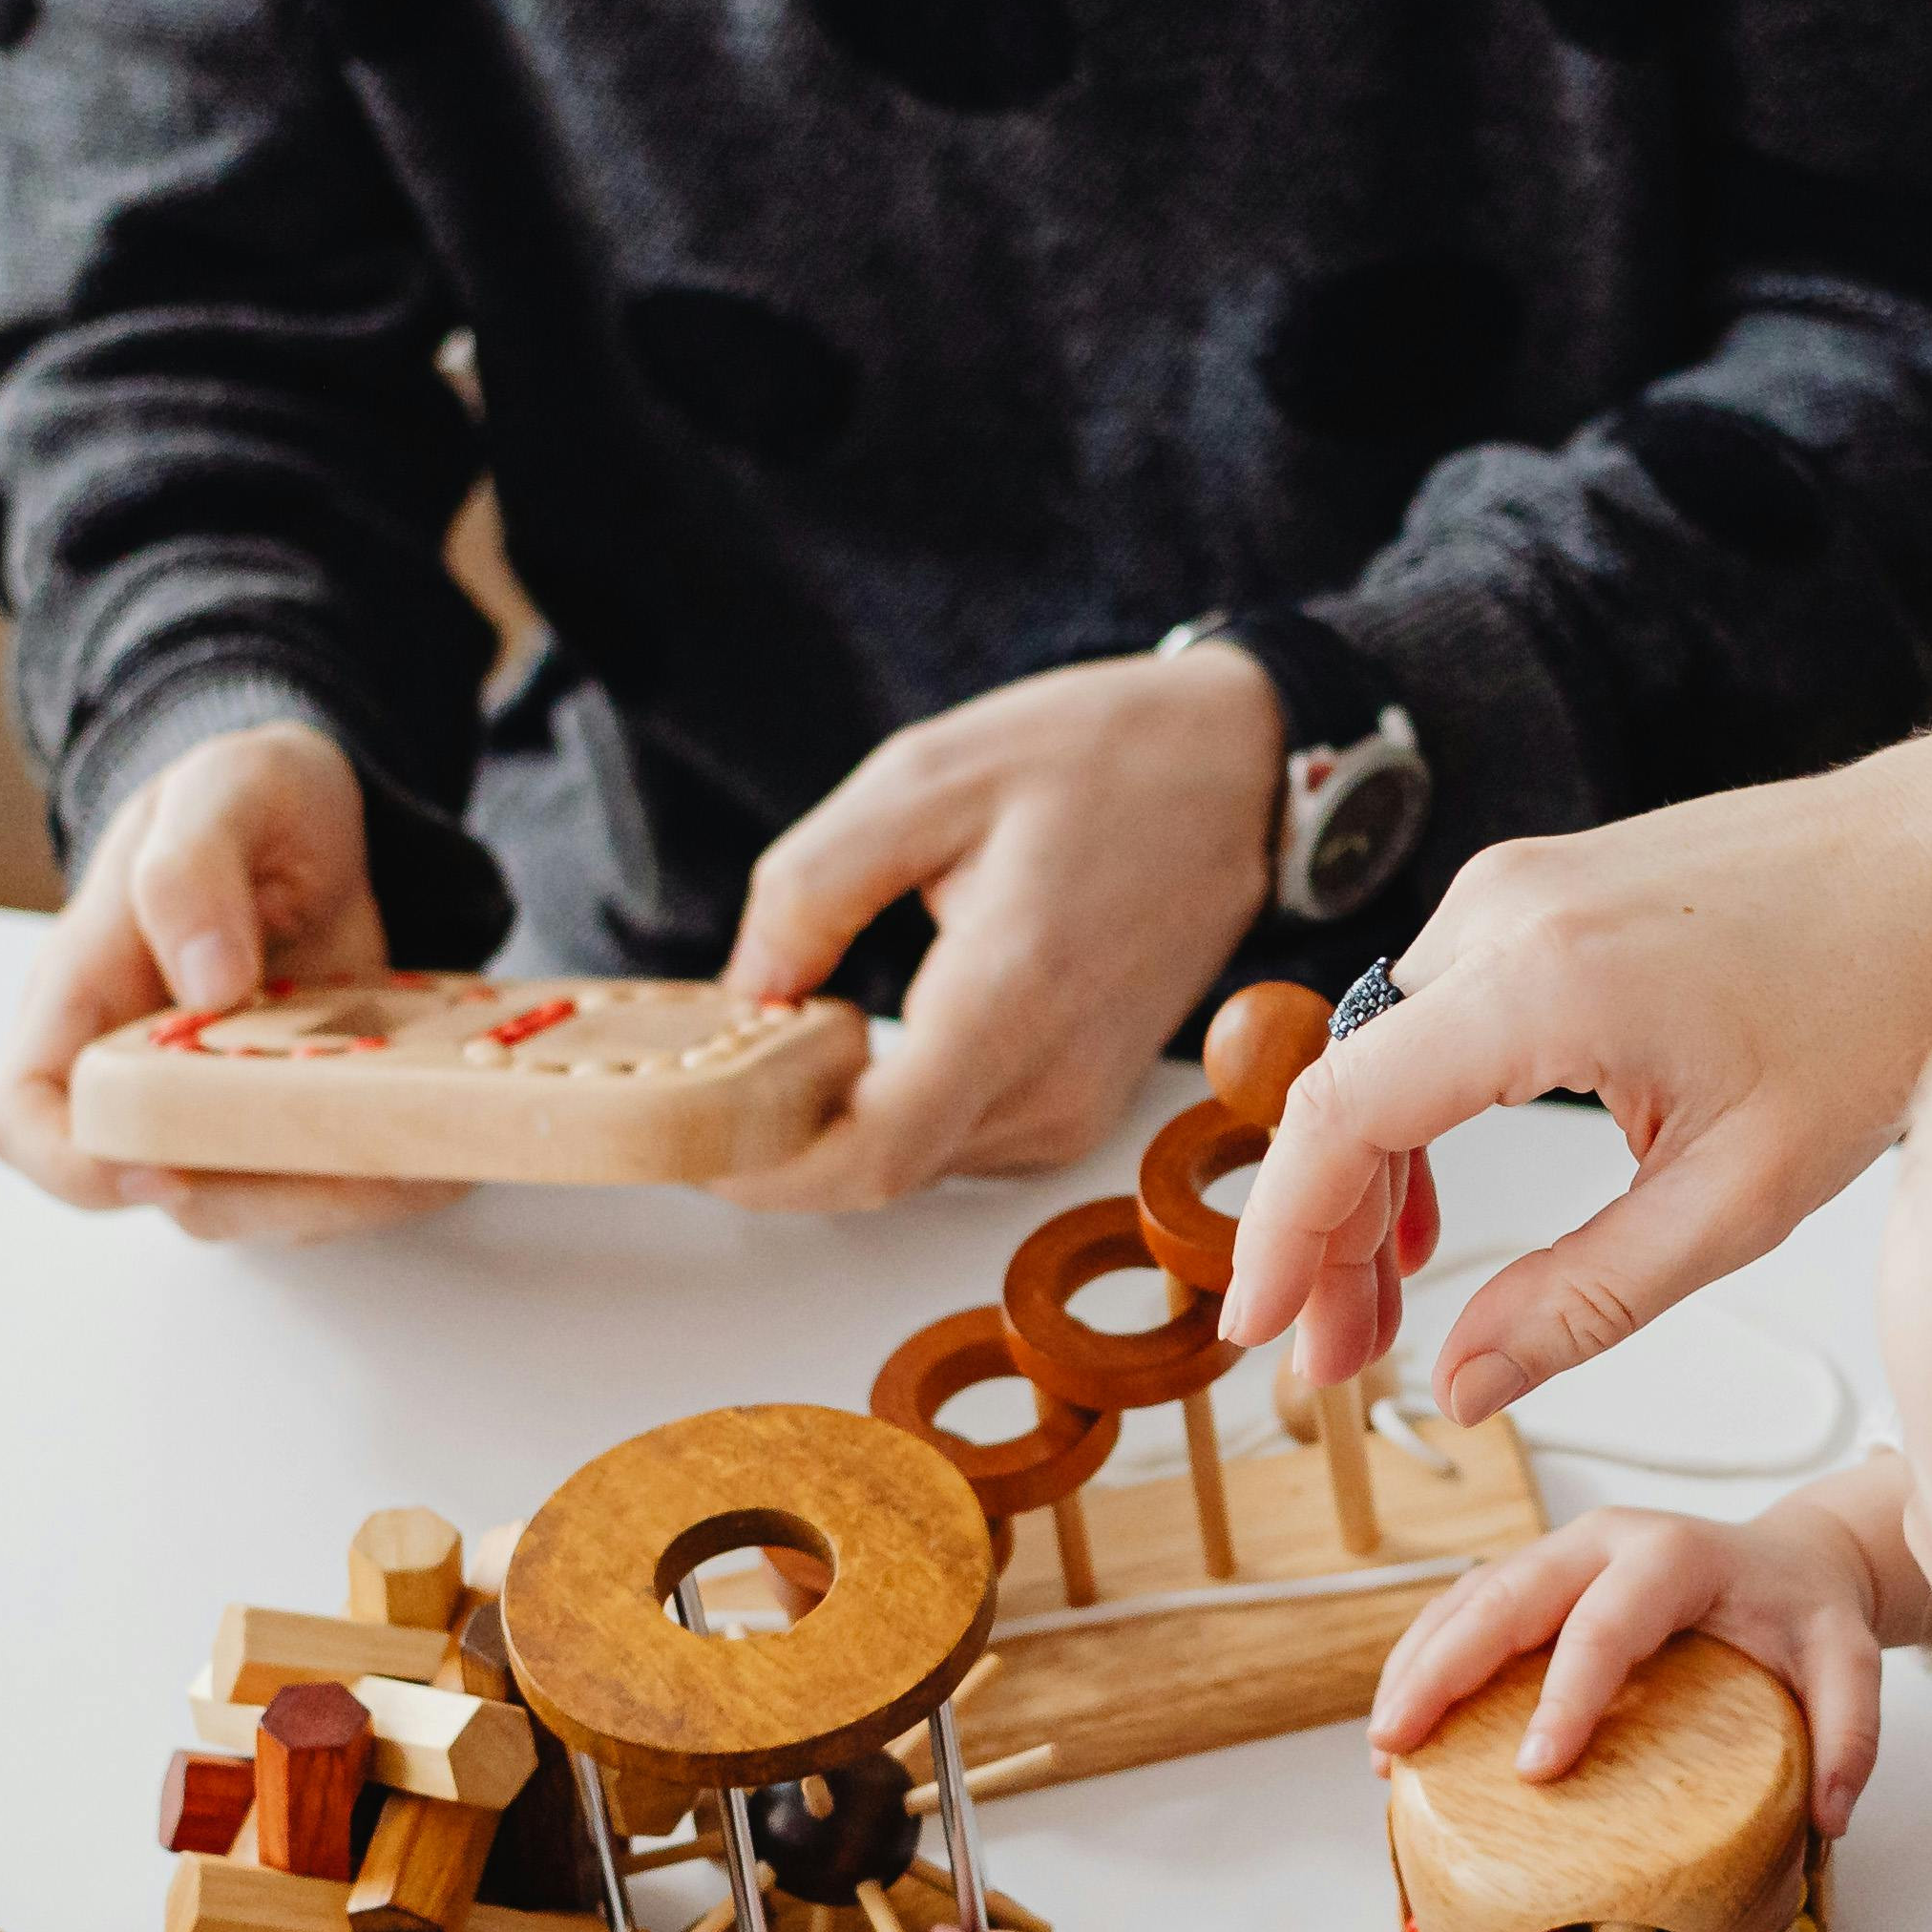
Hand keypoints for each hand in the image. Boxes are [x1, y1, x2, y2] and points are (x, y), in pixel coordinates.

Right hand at [0, 722, 459, 1244]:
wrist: (318, 816)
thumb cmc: (247, 798)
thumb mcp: (225, 790)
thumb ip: (192, 871)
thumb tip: (205, 984)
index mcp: (86, 990)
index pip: (26, 1114)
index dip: (74, 1165)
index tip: (163, 1164)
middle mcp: (140, 1065)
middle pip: (153, 1183)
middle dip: (255, 1195)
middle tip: (353, 1158)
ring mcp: (216, 1098)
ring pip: (251, 1199)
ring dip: (334, 1198)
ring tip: (421, 1161)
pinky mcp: (293, 1109)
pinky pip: (324, 1177)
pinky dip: (384, 1180)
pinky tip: (447, 1153)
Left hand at [711, 649, 1285, 1211]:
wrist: (1240, 772)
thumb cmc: (1096, 757)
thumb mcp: (924, 776)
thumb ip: (812, 888)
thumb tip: (749, 994)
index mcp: (1013, 996)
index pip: (869, 1152)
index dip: (759, 1163)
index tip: (691, 1119)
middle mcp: (1054, 1079)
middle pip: (877, 1174)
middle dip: (774, 1143)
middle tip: (704, 1065)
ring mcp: (1076, 1106)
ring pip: (910, 1166)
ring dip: (829, 1126)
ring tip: (775, 1036)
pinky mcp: (1081, 1107)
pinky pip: (954, 1142)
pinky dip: (887, 1112)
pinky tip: (853, 1041)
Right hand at [1225, 712, 1931, 1420]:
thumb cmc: (1893, 992)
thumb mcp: (1743, 1193)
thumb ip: (1586, 1299)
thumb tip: (1462, 1385)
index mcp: (1543, 979)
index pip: (1341, 1116)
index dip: (1284, 1240)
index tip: (1266, 1338)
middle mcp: (1507, 910)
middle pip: (1346, 1091)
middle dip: (1324, 1239)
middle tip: (1336, 1365)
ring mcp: (1522, 886)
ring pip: (1384, 1056)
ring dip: (1370, 1184)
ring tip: (1386, 1304)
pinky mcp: (1549, 889)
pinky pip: (1435, 1015)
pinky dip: (1418, 1116)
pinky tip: (1440, 1209)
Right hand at [1370, 1475, 1912, 1831]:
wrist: (1788, 1560)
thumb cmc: (1805, 1612)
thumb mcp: (1847, 1660)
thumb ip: (1851, 1731)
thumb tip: (1833, 1816)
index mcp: (1675, 1555)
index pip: (1608, 1624)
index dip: (1567, 1693)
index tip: (1535, 1769)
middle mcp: (1606, 1542)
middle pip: (1508, 1595)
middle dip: (1444, 1669)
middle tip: (1398, 1744)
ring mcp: (1564, 1553)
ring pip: (1470, 1597)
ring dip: (1418, 1666)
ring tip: (1384, 1749)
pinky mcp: (1540, 1578)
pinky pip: (1466, 1609)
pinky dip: (1426, 1659)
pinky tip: (1402, 1725)